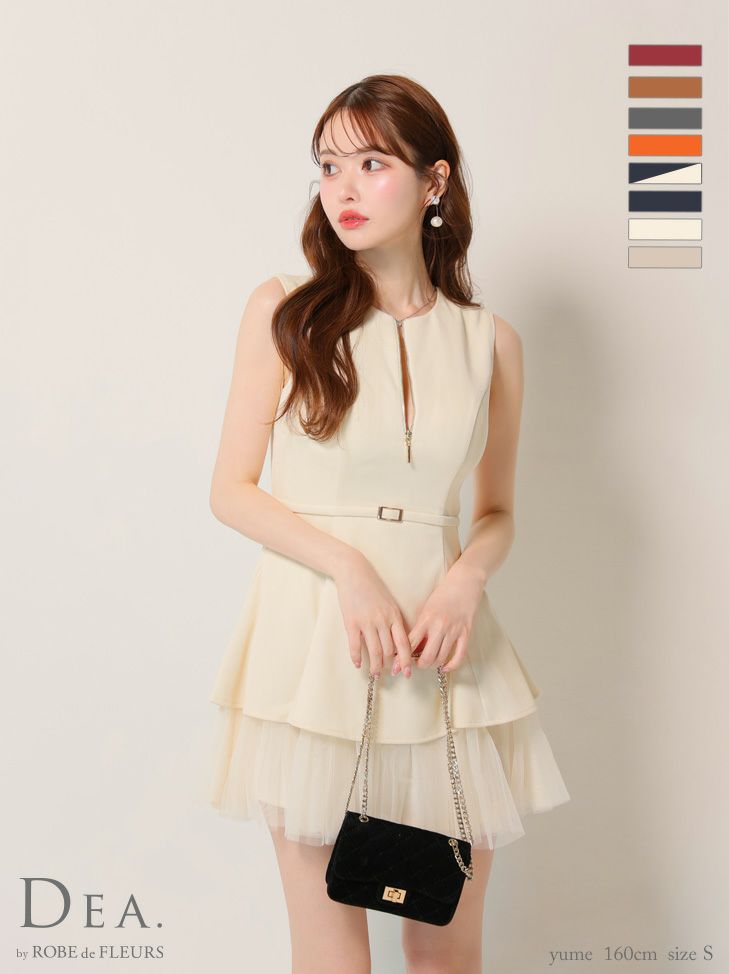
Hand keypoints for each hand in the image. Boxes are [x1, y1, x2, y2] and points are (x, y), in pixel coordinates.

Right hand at [333, 550, 413, 678]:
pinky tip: (358, 664)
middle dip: (389, 665)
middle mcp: (382, 621)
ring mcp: (367, 622)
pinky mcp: (351, 622)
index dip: (406, 660)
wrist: (353, 572)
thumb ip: (394, 620)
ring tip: (374, 673)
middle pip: (389, 651)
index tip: (407, 673)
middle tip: (387, 673)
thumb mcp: (389, 602)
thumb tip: (398, 641)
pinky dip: (357, 657)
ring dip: (375, 666)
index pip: (404, 643)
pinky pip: (355, 645)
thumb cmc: (372, 587)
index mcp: (394, 616)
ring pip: (374, 651)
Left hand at [402, 562, 483, 673]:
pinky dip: (451, 666)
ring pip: (441, 658)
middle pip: (426, 657)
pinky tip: (445, 666)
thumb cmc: (443, 594)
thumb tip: (411, 647)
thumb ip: (420, 627)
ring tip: (429, 663)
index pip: (410, 644)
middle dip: (419, 665)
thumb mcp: (426, 609)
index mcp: (426, 619)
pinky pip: (459, 656)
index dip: (402, 658)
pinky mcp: (466, 633)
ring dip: (433, 665)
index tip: (397, 666)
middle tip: (416, 664)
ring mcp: (454, 631)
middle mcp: (439, 626)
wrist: (464, 582)